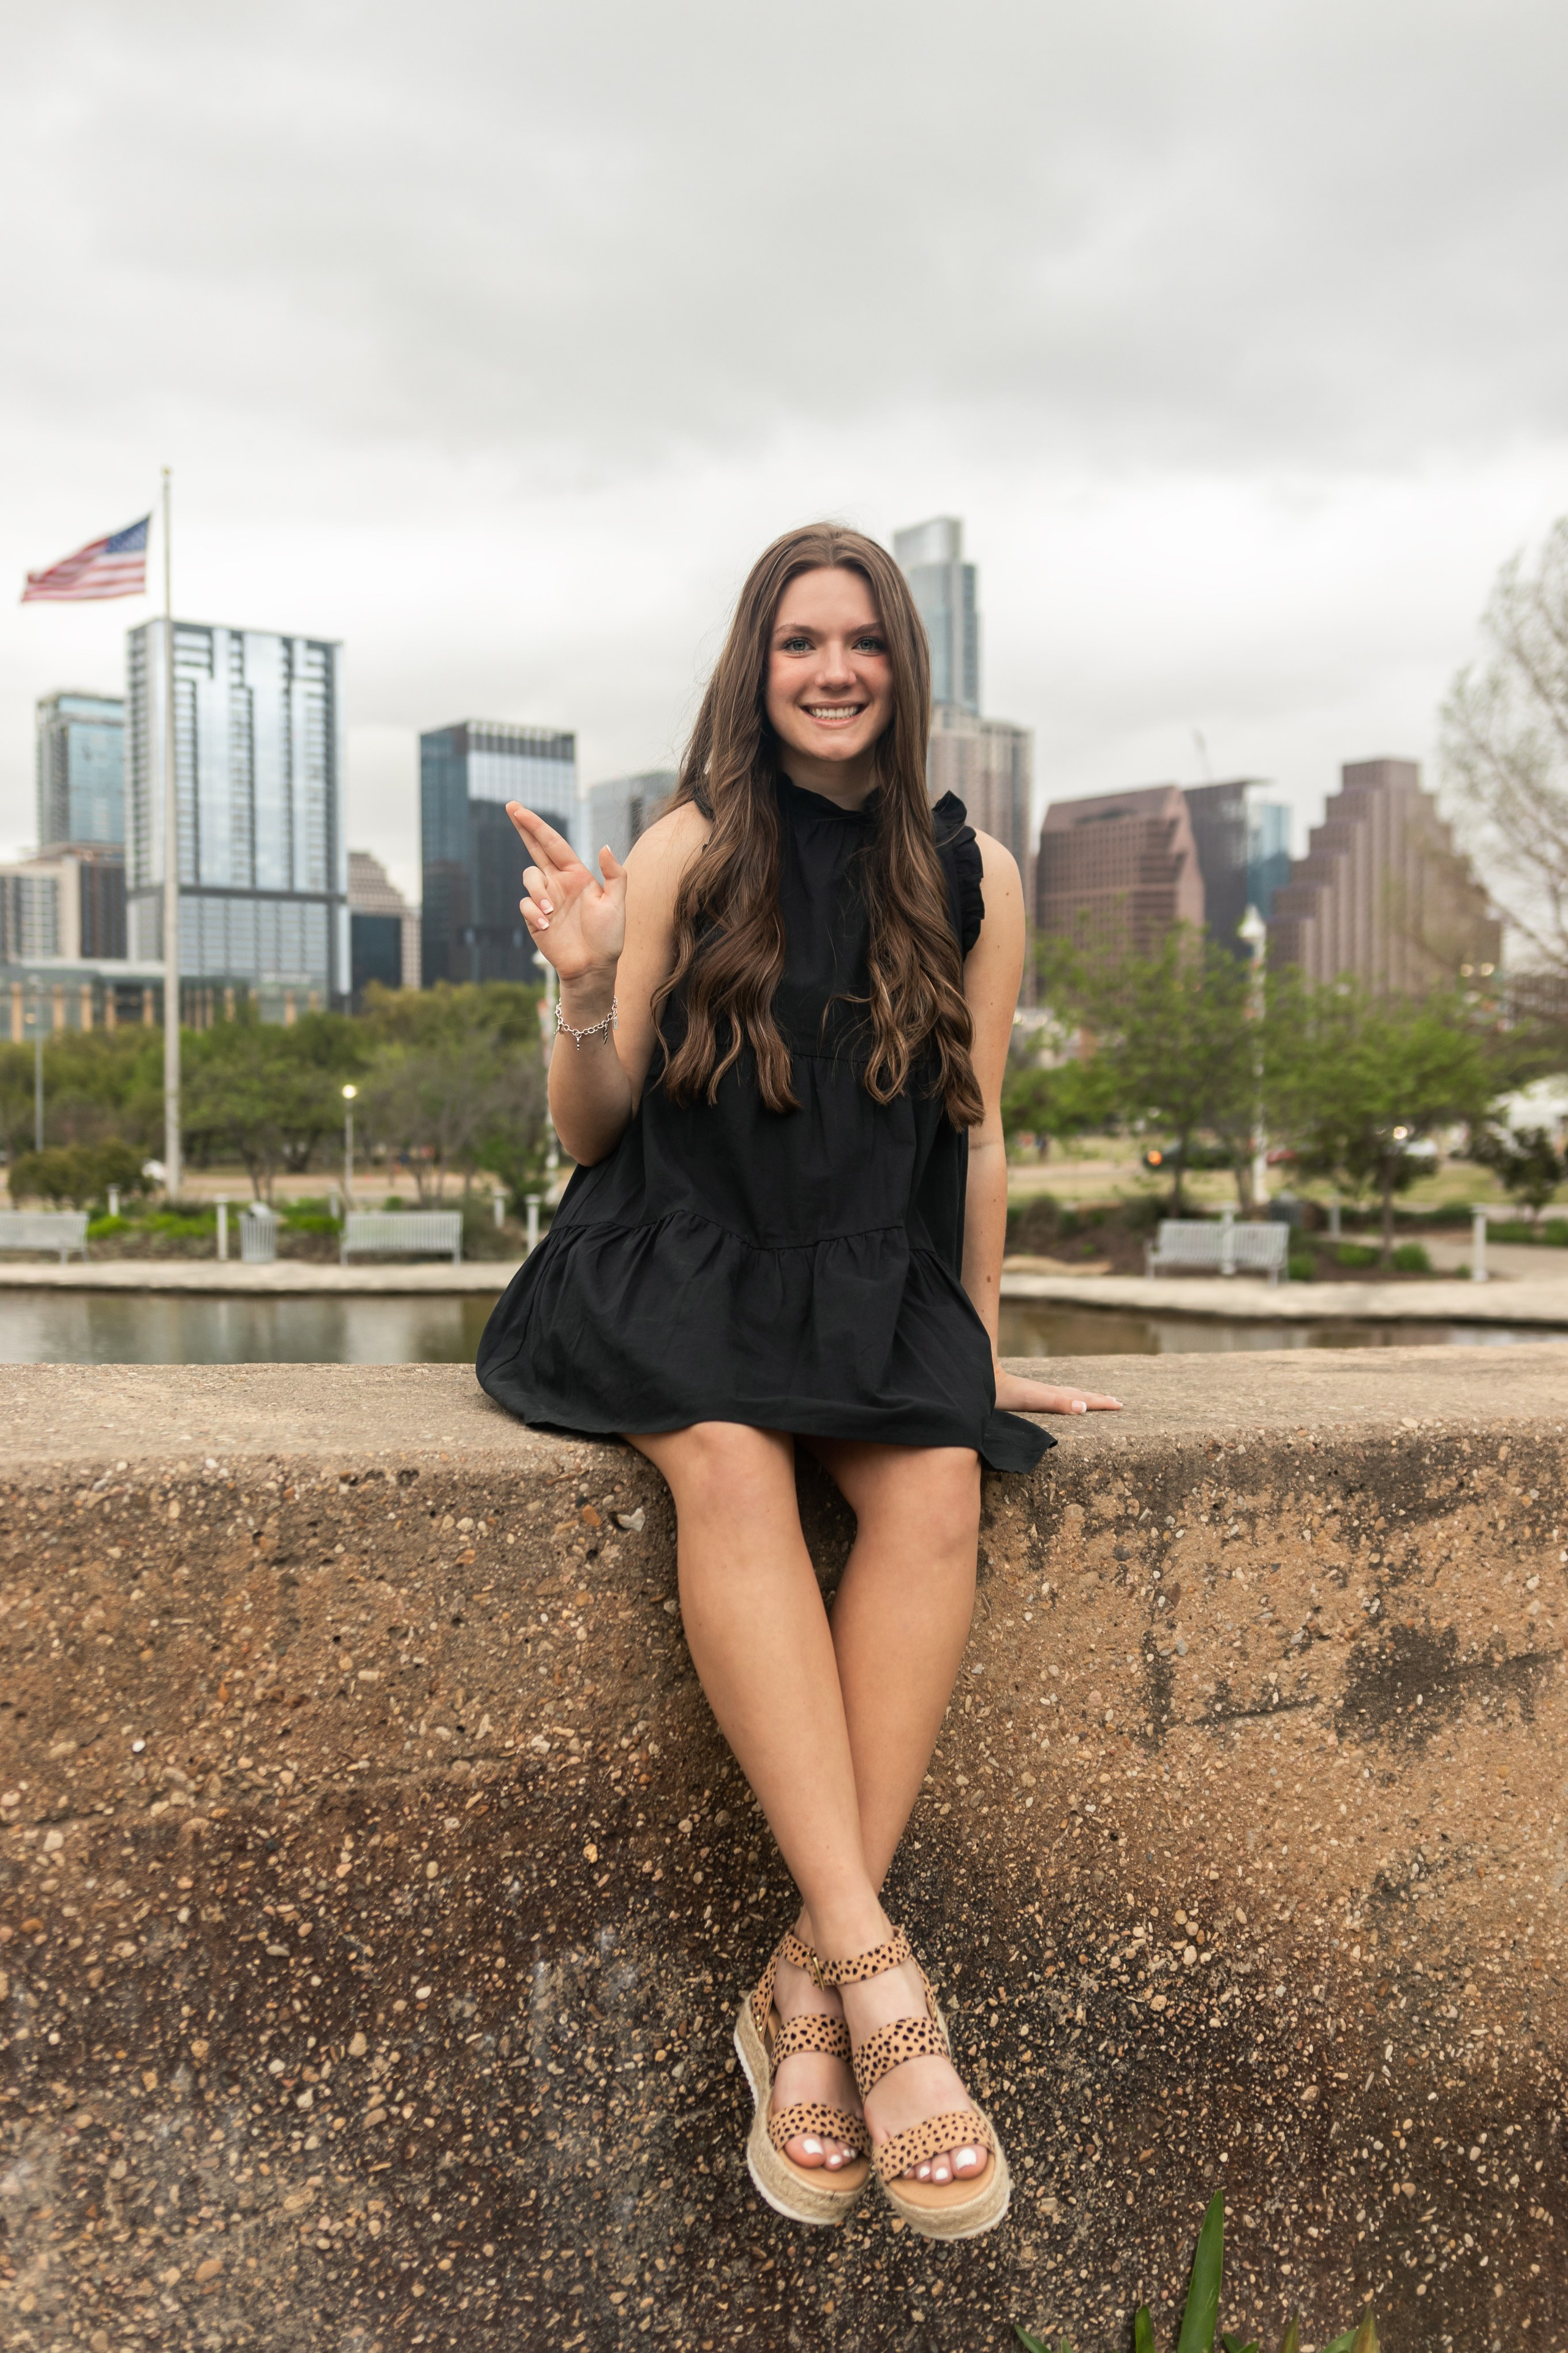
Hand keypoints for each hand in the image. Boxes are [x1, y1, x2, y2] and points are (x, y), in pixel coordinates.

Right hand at [508, 804, 625, 983]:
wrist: (593, 967)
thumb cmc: (608, 937)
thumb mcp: (617, 904)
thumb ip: (615, 874)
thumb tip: (604, 846)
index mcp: (576, 874)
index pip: (553, 843)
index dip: (536, 825)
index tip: (518, 809)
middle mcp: (558, 882)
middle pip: (535, 848)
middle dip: (523, 827)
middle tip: (511, 806)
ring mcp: (545, 900)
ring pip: (530, 878)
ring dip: (537, 892)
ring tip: (550, 913)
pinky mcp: (535, 918)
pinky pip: (525, 905)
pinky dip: (533, 912)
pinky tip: (546, 925)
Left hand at [994, 1368, 1121, 1414]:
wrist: (982, 1379)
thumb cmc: (1004, 1394)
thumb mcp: (1032, 1401)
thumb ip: (1057, 1402)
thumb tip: (1083, 1406)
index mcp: (1053, 1395)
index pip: (1083, 1399)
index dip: (1101, 1403)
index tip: (1119, 1405)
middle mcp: (1049, 1391)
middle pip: (1080, 1394)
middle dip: (1099, 1399)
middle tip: (1117, 1402)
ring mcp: (1040, 1391)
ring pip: (1070, 1393)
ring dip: (1086, 1397)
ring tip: (1097, 1399)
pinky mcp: (1030, 1394)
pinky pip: (1058, 1396)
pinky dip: (1070, 1398)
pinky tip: (1063, 1399)